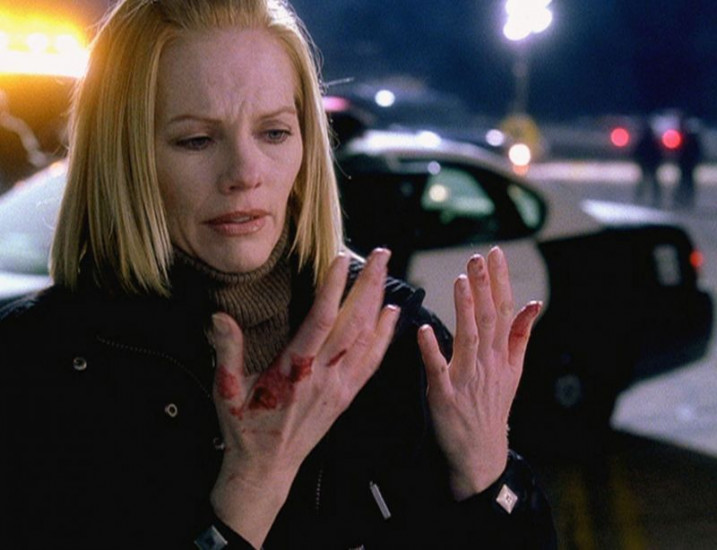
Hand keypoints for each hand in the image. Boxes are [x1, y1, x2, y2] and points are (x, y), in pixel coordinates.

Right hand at [208, 249, 399, 546]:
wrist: (267, 467)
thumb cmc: (246, 426)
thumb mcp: (226, 389)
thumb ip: (227, 351)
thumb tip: (219, 317)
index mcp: (295, 369)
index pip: (320, 319)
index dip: (333, 288)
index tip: (343, 258)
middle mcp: (324, 374)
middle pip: (354, 322)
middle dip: (369, 284)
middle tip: (381, 254)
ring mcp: (339, 386)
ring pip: (367, 339)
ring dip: (380, 303)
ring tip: (388, 272)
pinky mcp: (346, 396)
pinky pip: (372, 362)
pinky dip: (385, 337)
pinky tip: (392, 317)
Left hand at [417, 247, 540, 499]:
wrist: (481, 451)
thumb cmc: (493, 405)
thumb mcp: (513, 370)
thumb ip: (520, 335)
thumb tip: (533, 303)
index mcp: (502, 354)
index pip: (504, 310)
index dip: (499, 282)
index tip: (495, 254)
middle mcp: (487, 363)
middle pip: (488, 319)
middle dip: (484, 286)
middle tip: (477, 257)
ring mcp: (466, 379)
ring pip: (468, 338)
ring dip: (465, 309)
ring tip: (460, 281)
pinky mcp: (444, 395)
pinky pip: (437, 369)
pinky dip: (431, 350)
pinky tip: (423, 330)